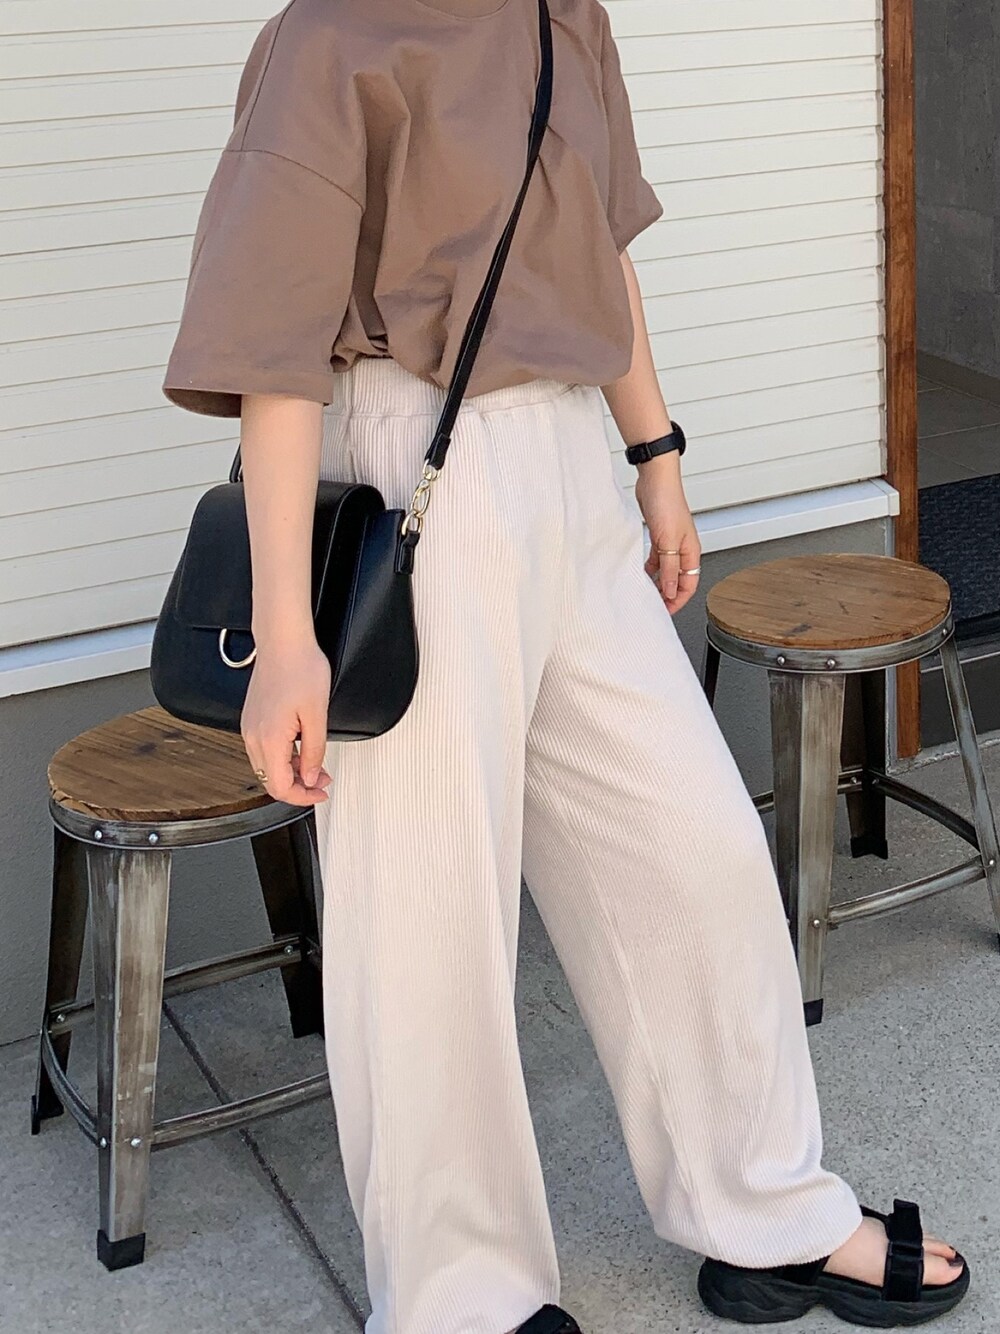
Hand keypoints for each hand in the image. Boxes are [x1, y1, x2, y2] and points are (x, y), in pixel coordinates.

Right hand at [241, 633, 332, 805]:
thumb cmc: (300, 669)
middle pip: (270, 781)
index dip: (302, 796)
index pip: (280, 786)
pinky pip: (264, 750)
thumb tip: (311, 777)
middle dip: (298, 787)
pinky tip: (300, 750)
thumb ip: (314, 751)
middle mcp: (253, 736)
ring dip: (291, 772)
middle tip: (323, 781)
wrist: (283, 642)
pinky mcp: (252, 720)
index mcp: (269, 738)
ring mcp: (250, 727)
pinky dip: (283, 758)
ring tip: (316, 765)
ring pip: (267, 767)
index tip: (320, 793)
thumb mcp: (317, 715)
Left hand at [634, 453, 700, 614]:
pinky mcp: (658, 536)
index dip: (677, 601)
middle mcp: (682, 550)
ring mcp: (670, 543)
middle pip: (678, 580)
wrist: (655, 479)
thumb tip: (671, 592)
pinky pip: (656, 560)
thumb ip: (670, 568)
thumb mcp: (668, 542)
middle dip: (667, 595)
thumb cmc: (667, 502)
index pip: (688, 585)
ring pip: (666, 571)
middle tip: (653, 606)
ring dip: (657, 583)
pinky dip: (650, 569)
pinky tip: (641, 574)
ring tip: (645, 593)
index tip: (665, 613)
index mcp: (691, 552)